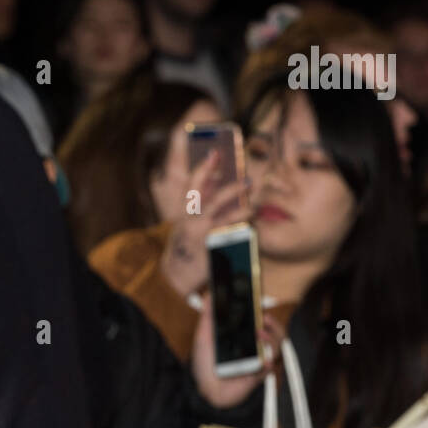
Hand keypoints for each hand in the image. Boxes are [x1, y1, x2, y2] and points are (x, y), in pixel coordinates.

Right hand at [160, 150, 251, 297]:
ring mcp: (200, 233)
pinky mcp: (210, 246)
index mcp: (183, 210)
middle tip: (247, 179)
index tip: (216, 153)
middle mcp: (190, 219)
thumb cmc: (184, 246)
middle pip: (210, 196)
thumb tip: (216, 181)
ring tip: (253, 196)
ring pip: (223, 212)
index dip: (204, 167)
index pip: (192, 184)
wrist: (174, 275)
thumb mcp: (185, 222)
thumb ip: (198, 204)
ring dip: (240, 202)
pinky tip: (252, 220)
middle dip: (230, 186)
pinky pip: (230, 232)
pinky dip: (242, 224)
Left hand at [191, 290, 284, 407]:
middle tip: (263, 317)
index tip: (260, 301)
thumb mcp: (204, 337)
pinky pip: (269, 369)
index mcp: (244, 336)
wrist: (204, 389)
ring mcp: (258, 361)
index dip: (264, 311)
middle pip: (276, 332)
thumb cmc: (206, 363)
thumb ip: (208, 317)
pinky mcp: (257, 376)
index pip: (262, 321)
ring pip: (277, 347)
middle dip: (273, 323)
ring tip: (259, 334)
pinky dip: (268, 364)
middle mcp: (255, 347)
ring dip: (272, 338)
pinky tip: (264, 361)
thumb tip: (209, 294)